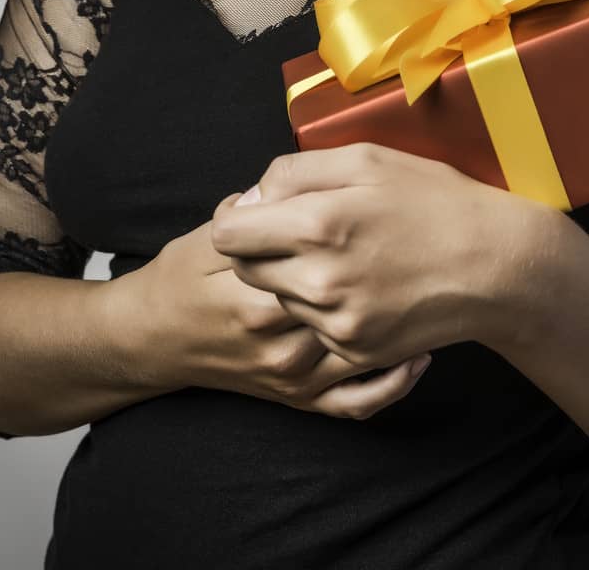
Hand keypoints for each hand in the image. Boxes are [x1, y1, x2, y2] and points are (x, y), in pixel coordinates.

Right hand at [106, 200, 433, 420]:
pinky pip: (358, 401)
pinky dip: (394, 384)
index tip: (383, 212)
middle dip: (386, 277)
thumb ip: (252, 213)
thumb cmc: (181, 280)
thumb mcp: (208, 235)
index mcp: (259, 297)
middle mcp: (281, 344)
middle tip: (425, 247)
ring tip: (433, 291)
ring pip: (364, 354)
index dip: (355, 237)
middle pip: (352, 306)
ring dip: (403, 327)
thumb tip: (289, 186)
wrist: (154, 340)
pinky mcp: (299, 398)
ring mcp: (293, 378)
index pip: (323, 264)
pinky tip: (420, 357)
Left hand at [210, 142, 519, 371]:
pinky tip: (362, 282)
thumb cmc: (432, 200)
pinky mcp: (354, 350)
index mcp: (316, 226)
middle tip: (304, 229)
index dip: (238, 218)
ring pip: (279, 299)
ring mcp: (336, 324)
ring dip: (294, 276)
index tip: (258, 211)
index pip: (227, 236)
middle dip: (263, 247)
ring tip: (342, 253)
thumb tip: (250, 198)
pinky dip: (325, 306)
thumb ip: (293, 172)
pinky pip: (312, 327)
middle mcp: (319, 282)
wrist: (494, 265)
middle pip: (246, 271)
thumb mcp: (365, 160)